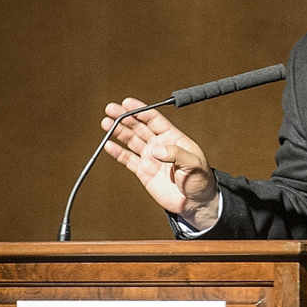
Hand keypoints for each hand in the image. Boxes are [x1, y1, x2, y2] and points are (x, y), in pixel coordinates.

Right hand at [101, 98, 218, 230]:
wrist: (194, 203)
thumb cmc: (200, 180)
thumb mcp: (193, 164)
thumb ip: (175, 154)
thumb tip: (156, 149)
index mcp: (173, 138)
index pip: (154, 120)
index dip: (140, 110)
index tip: (127, 103)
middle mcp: (160, 145)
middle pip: (139, 127)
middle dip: (124, 117)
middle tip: (111, 109)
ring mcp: (151, 158)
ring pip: (131, 140)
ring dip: (118, 132)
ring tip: (106, 123)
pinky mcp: (144, 171)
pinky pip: (128, 159)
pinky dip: (118, 152)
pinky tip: (108, 145)